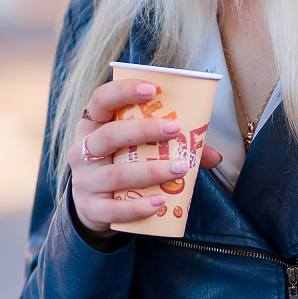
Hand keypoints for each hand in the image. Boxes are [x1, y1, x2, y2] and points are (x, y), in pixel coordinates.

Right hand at [68, 80, 221, 234]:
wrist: (95, 205)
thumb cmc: (122, 162)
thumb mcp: (136, 147)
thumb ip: (174, 146)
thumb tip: (215, 156)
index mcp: (94, 123)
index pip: (101, 99)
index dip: (123, 91)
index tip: (152, 89)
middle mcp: (82, 148)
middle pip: (109, 135)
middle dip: (144, 131)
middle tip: (176, 129)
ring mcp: (84, 180)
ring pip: (116, 174)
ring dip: (151, 171)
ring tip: (180, 168)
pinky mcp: (90, 208)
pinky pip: (113, 210)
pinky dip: (138, 207)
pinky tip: (160, 203)